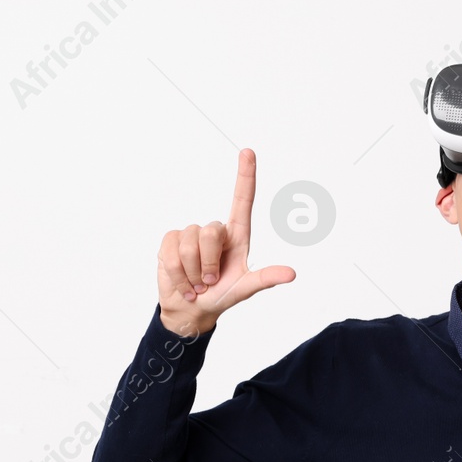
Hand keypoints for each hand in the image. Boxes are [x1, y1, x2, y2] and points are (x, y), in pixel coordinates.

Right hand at [157, 148, 295, 336]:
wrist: (191, 309)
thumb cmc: (222, 295)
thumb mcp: (245, 288)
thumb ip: (266, 279)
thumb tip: (291, 274)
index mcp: (236, 237)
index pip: (242, 201)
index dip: (245, 176)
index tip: (248, 152)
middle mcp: (214, 231)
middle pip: (211, 232)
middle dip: (208, 263)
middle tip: (209, 281)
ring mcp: (190, 234)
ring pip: (189, 245)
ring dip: (192, 273)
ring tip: (197, 283)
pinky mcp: (170, 241)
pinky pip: (171, 251)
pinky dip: (178, 274)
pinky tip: (183, 282)